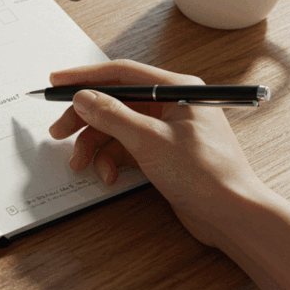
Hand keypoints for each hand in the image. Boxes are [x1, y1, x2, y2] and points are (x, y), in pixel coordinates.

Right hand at [48, 60, 272, 246]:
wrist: (232, 215)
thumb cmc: (206, 174)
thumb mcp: (150, 140)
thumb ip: (112, 115)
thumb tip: (83, 97)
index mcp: (177, 89)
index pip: (122, 73)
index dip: (86, 77)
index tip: (57, 82)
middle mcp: (172, 105)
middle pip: (115, 102)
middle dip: (85, 119)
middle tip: (58, 132)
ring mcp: (166, 130)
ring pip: (116, 128)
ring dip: (95, 146)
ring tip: (81, 164)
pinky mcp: (162, 154)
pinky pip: (125, 148)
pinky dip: (111, 161)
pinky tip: (107, 176)